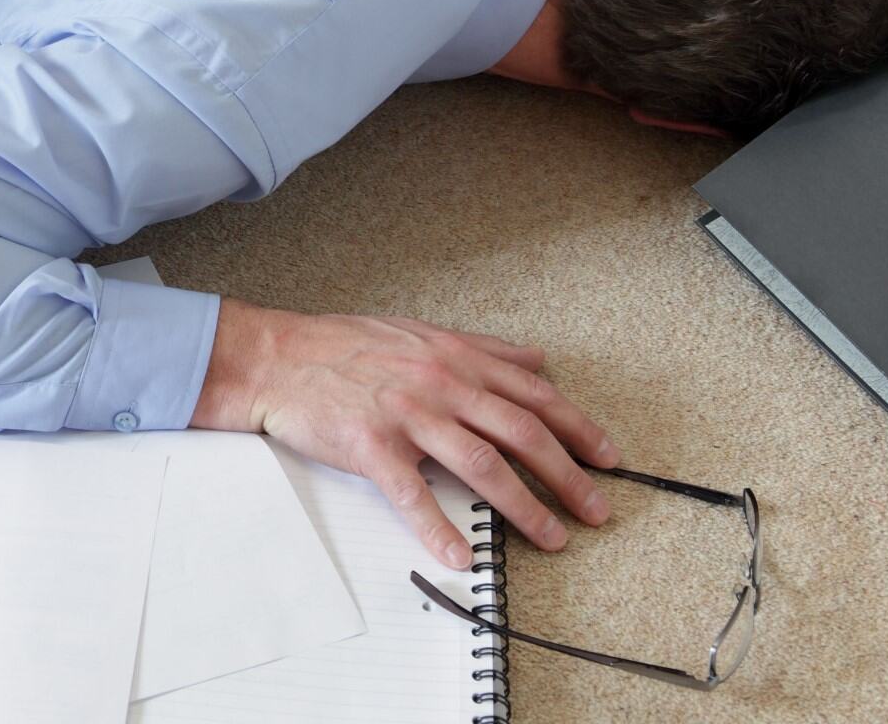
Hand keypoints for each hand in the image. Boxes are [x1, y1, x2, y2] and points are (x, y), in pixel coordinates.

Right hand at [190, 300, 614, 570]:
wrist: (280, 356)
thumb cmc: (346, 346)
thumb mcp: (423, 333)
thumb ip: (482, 349)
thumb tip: (535, 359)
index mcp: (456, 358)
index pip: (534, 396)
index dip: (578, 428)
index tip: (608, 458)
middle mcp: (440, 383)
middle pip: (520, 433)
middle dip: (567, 475)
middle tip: (596, 509)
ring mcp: (407, 414)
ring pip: (480, 464)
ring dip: (523, 507)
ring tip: (551, 538)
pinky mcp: (371, 445)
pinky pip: (412, 494)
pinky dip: (439, 528)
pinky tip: (461, 555)